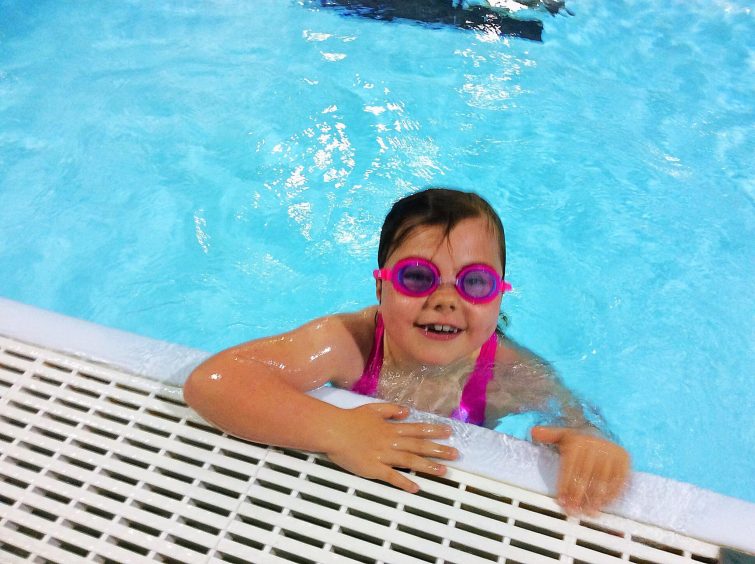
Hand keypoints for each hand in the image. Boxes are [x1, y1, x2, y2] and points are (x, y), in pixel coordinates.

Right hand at [326, 403, 458, 492]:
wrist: (333, 430)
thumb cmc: (350, 419)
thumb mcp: (373, 408)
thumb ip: (391, 409)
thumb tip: (407, 411)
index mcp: (391, 427)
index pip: (417, 428)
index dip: (434, 430)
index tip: (449, 432)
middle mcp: (391, 441)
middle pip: (418, 445)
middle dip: (438, 450)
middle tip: (456, 454)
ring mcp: (383, 455)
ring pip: (410, 461)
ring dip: (428, 466)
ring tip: (444, 471)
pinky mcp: (373, 468)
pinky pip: (391, 476)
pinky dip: (404, 482)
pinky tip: (416, 488)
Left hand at [532, 426, 629, 515]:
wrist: (603, 434)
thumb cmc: (580, 441)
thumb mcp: (564, 435)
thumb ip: (549, 435)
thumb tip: (533, 432)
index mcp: (578, 442)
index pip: (569, 468)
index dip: (564, 486)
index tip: (561, 501)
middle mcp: (595, 447)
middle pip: (584, 476)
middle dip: (577, 496)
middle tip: (573, 511)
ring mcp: (611, 453)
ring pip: (602, 480)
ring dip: (594, 499)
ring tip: (588, 512)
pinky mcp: (624, 460)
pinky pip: (618, 480)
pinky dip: (610, 494)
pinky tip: (603, 505)